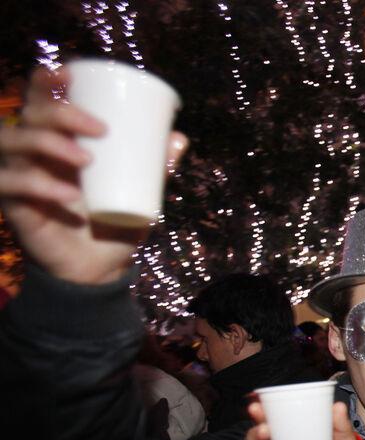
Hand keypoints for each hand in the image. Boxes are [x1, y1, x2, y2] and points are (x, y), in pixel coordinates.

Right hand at [0, 67, 186, 284]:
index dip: (45, 82)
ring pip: (9, 141)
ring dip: (45, 141)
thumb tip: (178, 137)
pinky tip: (69, 194)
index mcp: (57, 144)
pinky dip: (38, 184)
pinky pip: (10, 185)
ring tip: (85, 158)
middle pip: (27, 115)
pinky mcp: (13, 206)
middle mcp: (32, 156)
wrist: (101, 271)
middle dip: (60, 112)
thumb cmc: (115, 225)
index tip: (68, 73)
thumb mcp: (141, 194)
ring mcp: (19, 178)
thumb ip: (157, 168)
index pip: (39, 101)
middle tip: (100, 128)